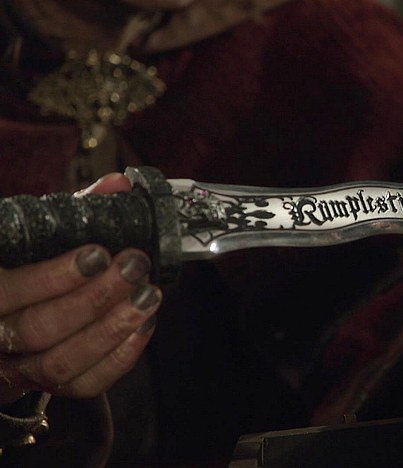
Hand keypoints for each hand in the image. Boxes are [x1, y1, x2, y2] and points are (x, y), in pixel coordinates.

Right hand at [0, 174, 159, 403]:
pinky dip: (119, 357)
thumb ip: (75, 213)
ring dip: (112, 328)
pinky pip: (84, 384)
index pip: (7, 291)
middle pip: (39, 328)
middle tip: (134, 268)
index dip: (54, 277)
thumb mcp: (38, 238)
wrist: (11, 316)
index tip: (99, 254)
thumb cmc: (25, 267)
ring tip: (148, 295)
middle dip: (95, 298)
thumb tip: (118, 186)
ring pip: (61, 361)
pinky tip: (144, 325)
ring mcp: (18, 368)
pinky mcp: (48, 387)